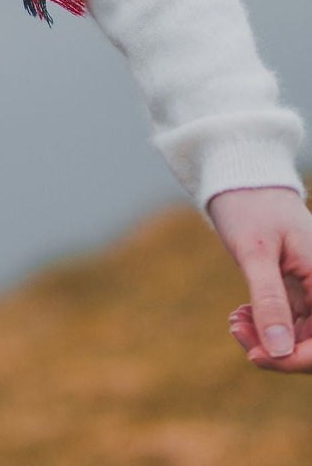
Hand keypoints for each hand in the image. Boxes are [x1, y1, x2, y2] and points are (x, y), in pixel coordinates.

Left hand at [209, 185, 311, 371]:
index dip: (296, 359)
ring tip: (235, 322)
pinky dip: (265, 325)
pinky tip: (240, 317)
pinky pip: (289, 322)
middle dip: (277, 350)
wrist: (240, 175)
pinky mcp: (297, 288)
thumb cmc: (248, 205)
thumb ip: (268, 299)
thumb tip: (279, 351)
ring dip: (268, 339)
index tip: (257, 357)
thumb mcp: (255, 251)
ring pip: (300, 336)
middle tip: (237, 331)